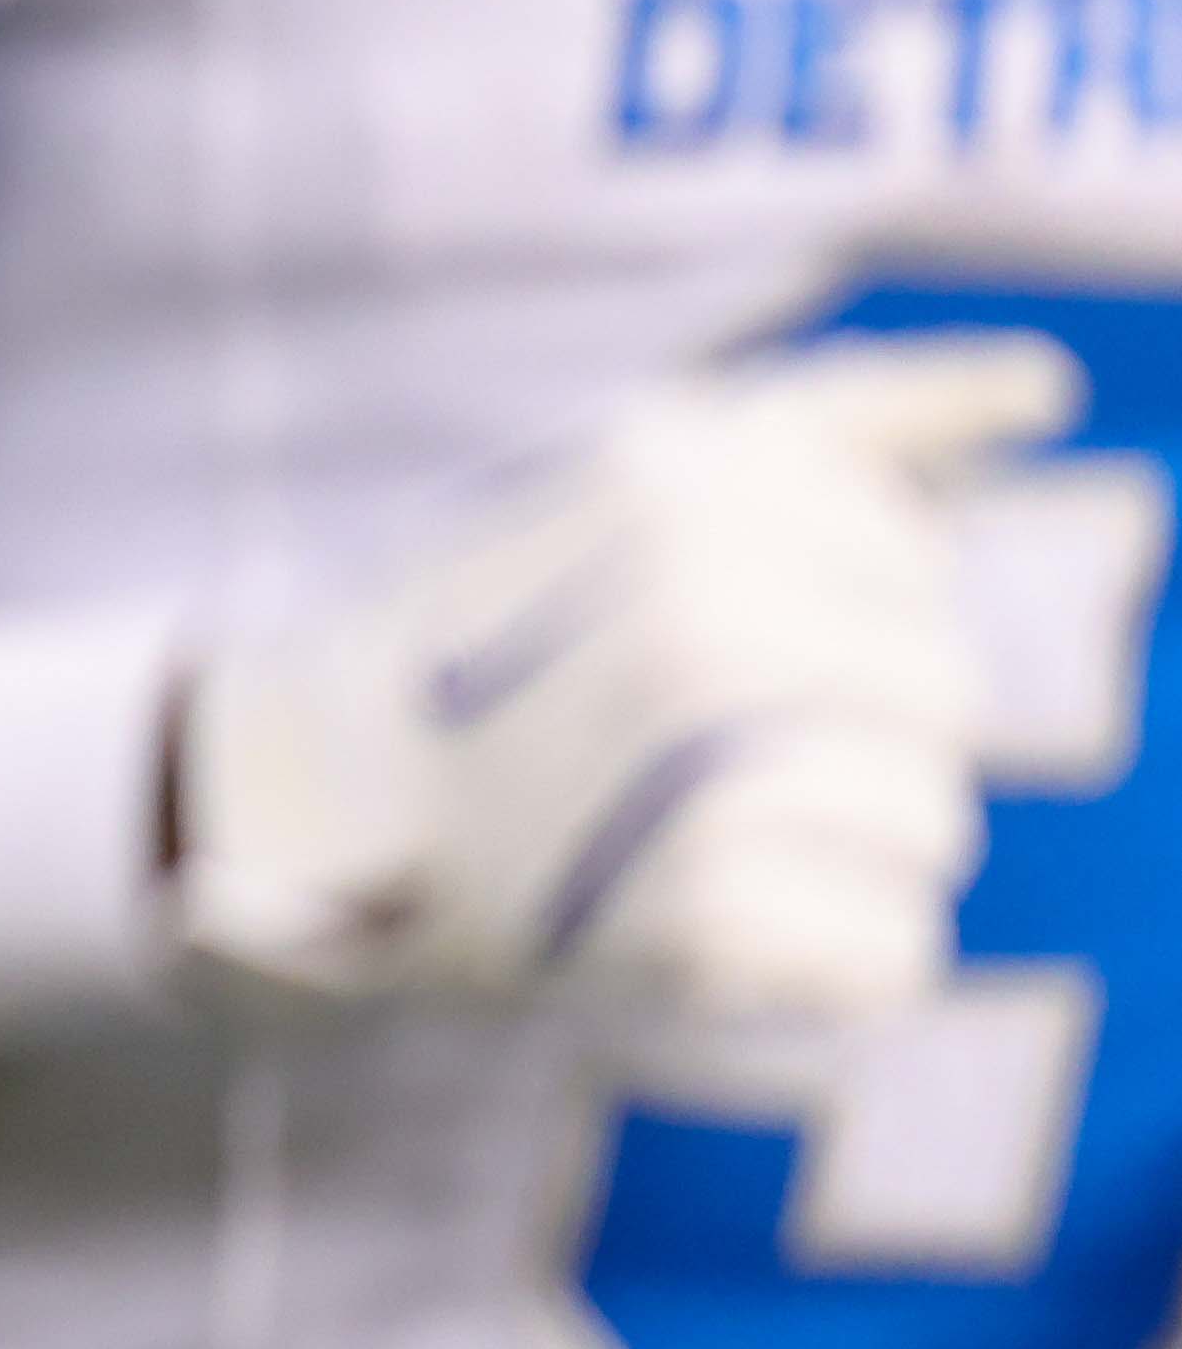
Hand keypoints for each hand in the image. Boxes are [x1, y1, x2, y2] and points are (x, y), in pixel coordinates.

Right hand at [179, 335, 1087, 1028]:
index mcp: (696, 480)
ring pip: (929, 825)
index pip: (907, 563)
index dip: (818, 608)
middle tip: (680, 751)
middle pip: (938, 696)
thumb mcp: (644, 469)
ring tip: (685, 834)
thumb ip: (847, 416)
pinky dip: (825, 961)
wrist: (301, 788)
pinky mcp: (708, 919)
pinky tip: (710, 927)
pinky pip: (891, 952)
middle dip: (842, 729)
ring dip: (833, 846)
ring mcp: (706, 767)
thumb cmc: (493, 631)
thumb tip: (1046, 387)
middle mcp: (711, 611)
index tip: (689, 638)